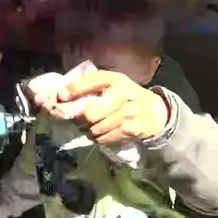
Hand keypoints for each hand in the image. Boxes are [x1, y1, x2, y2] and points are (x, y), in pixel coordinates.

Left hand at [48, 70, 170, 143]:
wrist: (157, 111)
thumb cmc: (127, 97)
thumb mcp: (113, 85)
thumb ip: (91, 87)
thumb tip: (61, 97)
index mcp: (114, 79)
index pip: (92, 81)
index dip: (74, 89)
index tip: (60, 97)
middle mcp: (122, 93)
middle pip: (90, 113)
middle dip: (82, 119)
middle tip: (81, 121)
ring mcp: (129, 112)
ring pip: (96, 128)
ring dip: (91, 131)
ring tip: (93, 128)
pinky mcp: (132, 128)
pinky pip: (106, 138)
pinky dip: (101, 138)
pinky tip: (104, 133)